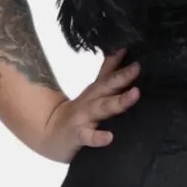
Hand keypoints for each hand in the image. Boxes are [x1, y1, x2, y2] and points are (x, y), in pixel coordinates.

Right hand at [36, 47, 140, 162]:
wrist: (49, 134)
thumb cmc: (79, 114)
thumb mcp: (93, 93)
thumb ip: (107, 76)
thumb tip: (122, 53)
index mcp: (95, 92)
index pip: (106, 73)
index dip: (117, 60)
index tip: (129, 48)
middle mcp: (90, 101)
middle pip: (106, 86)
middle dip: (122, 76)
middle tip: (137, 67)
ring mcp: (83, 118)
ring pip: (102, 108)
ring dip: (119, 101)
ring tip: (134, 94)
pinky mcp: (77, 135)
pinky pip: (88, 136)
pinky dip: (98, 137)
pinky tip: (109, 137)